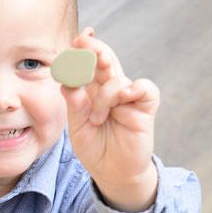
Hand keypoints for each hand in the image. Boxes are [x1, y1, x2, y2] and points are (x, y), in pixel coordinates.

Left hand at [60, 28, 159, 210]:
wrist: (112, 173)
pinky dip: (132, 88)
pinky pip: (144, 88)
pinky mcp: (144, 107)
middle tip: (83, 42)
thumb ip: (74, 105)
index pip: (88, 63)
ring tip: (97, 119)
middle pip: (105, 60)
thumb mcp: (78, 127)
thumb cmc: (94, 148)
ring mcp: (128, 97)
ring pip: (117, 78)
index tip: (77, 39)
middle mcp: (110, 89)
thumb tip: (67, 81)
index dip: (84, 49)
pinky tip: (123, 97)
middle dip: (94, 49)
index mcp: (92, 91)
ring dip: (104, 96)